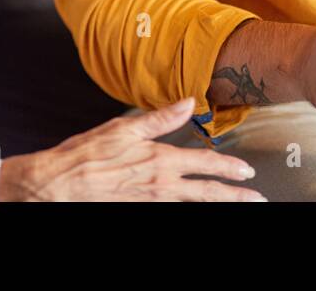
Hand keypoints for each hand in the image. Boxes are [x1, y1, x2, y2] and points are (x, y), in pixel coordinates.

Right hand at [0, 98, 264, 200]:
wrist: (59, 184)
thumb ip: (160, 118)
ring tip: (235, 206)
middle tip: (256, 199)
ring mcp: (151, 203)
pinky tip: (195, 209)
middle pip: (206, 194)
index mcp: (159, 161)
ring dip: (217, 206)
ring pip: (193, 206)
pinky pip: (172, 212)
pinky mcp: (139, 210)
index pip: (204, 165)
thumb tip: (189, 102)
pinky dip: (189, 211)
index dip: (229, 170)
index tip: (248, 173)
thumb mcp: (123, 128)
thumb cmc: (86, 155)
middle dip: (234, 197)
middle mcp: (160, 186)